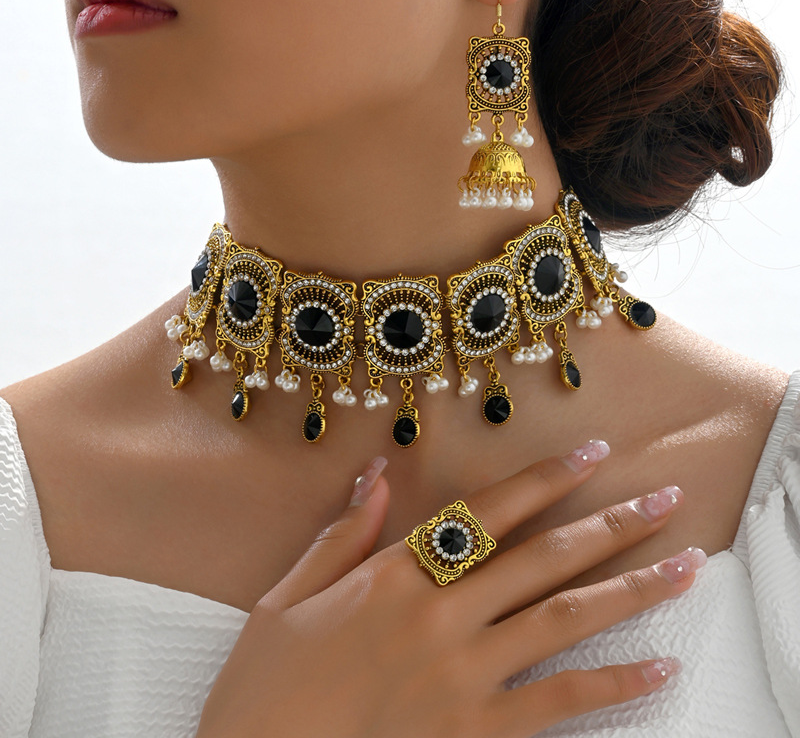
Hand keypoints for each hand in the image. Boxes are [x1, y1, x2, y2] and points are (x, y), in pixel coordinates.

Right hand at [195, 442, 699, 737]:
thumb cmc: (268, 685)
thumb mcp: (287, 596)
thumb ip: (342, 533)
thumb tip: (375, 471)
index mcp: (394, 575)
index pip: (488, 513)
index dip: (545, 479)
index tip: (593, 454)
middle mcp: (439, 615)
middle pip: (544, 558)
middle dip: (611, 524)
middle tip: (666, 500)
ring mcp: (463, 673)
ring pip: (565, 619)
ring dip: (631, 589)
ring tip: (685, 566)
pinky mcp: (474, 730)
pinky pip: (558, 702)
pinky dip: (614, 684)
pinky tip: (658, 667)